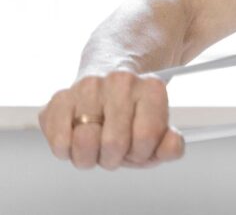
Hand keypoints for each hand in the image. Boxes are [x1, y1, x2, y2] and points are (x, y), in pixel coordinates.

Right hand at [38, 70, 184, 169]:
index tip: (138, 146)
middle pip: (113, 143)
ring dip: (89, 156)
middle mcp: (121, 81)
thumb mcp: (158, 133)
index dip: (141, 153)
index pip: (146, 137)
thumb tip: (172, 145)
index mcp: (151, 88)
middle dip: (114, 157)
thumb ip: (171, 146)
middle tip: (115, 147)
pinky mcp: (60, 98)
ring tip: (97, 144)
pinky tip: (77, 138)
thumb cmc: (132, 115)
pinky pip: (60, 142)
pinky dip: (67, 151)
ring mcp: (89, 87)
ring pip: (84, 143)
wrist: (107, 81)